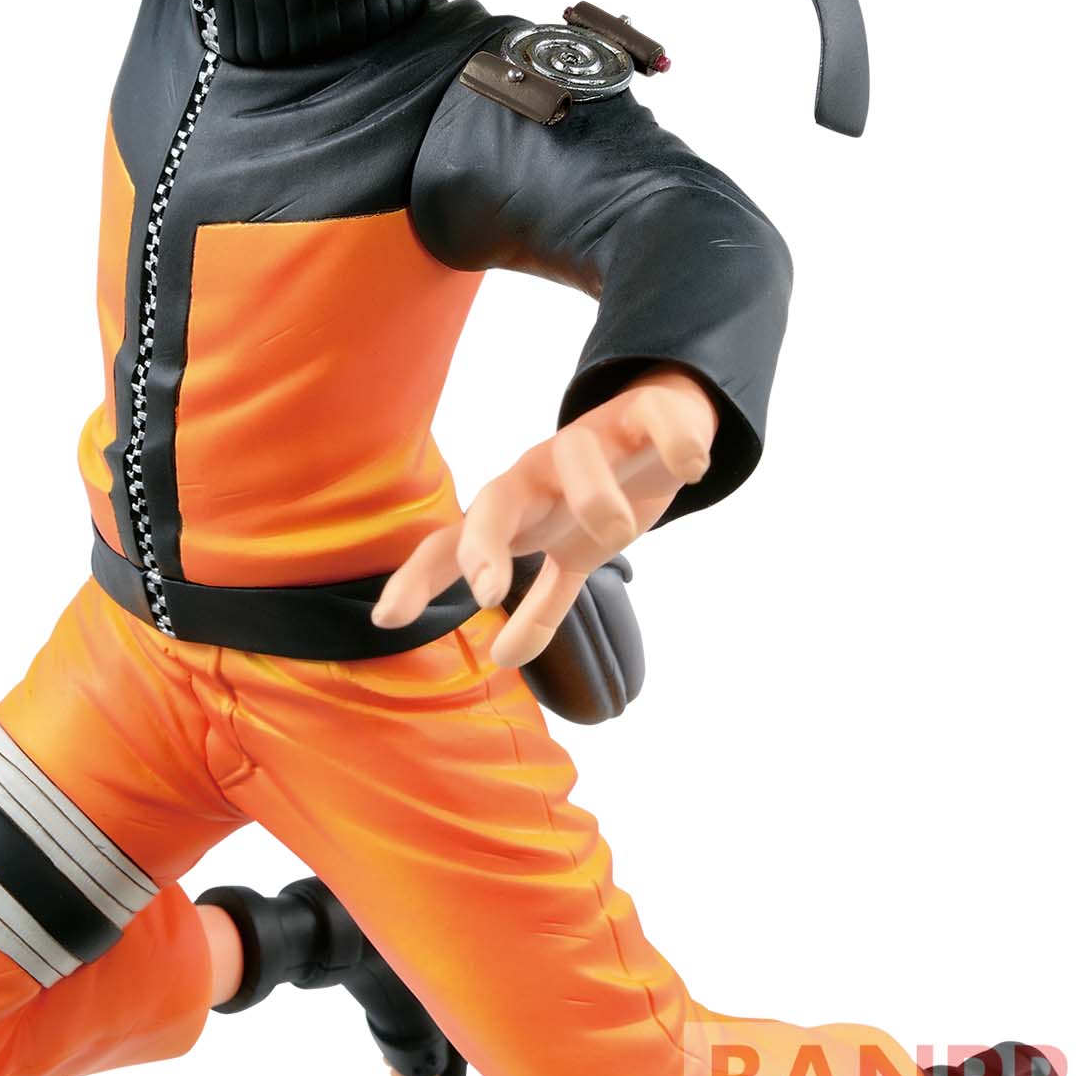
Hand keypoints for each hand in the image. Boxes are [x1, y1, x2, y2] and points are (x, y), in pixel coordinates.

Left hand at [372, 367, 716, 668]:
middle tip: (485, 592)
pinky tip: (689, 467)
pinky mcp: (644, 417)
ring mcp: (591, 441)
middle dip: (482, 542)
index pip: (453, 543)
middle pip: (496, 498)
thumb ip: (541, 607)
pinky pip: (655, 421)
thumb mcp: (569, 556)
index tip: (385, 619)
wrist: (655, 427)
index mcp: (518, 510)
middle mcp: (541, 473)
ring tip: (615, 531)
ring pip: (578, 454)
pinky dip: (674, 443)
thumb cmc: (597, 497)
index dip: (419, 579)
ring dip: (592, 494)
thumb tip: (505, 658)